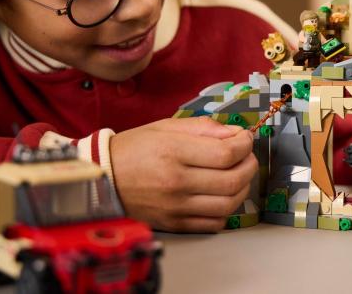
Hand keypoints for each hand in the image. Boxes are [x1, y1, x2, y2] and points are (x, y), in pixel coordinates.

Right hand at [110, 117, 256, 231]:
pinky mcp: (174, 224)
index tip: (244, 139)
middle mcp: (175, 182)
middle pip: (232, 180)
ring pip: (228, 204)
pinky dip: (227, 209)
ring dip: (243, 188)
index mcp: (173, 152)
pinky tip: (222, 195)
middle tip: (246, 156)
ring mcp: (175, 207)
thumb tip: (236, 134)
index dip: (244, 144)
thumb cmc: (134, 149)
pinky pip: (214, 222)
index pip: (226, 153)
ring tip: (238, 175)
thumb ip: (204, 127)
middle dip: (250, 165)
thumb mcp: (166, 127)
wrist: (102, 179)